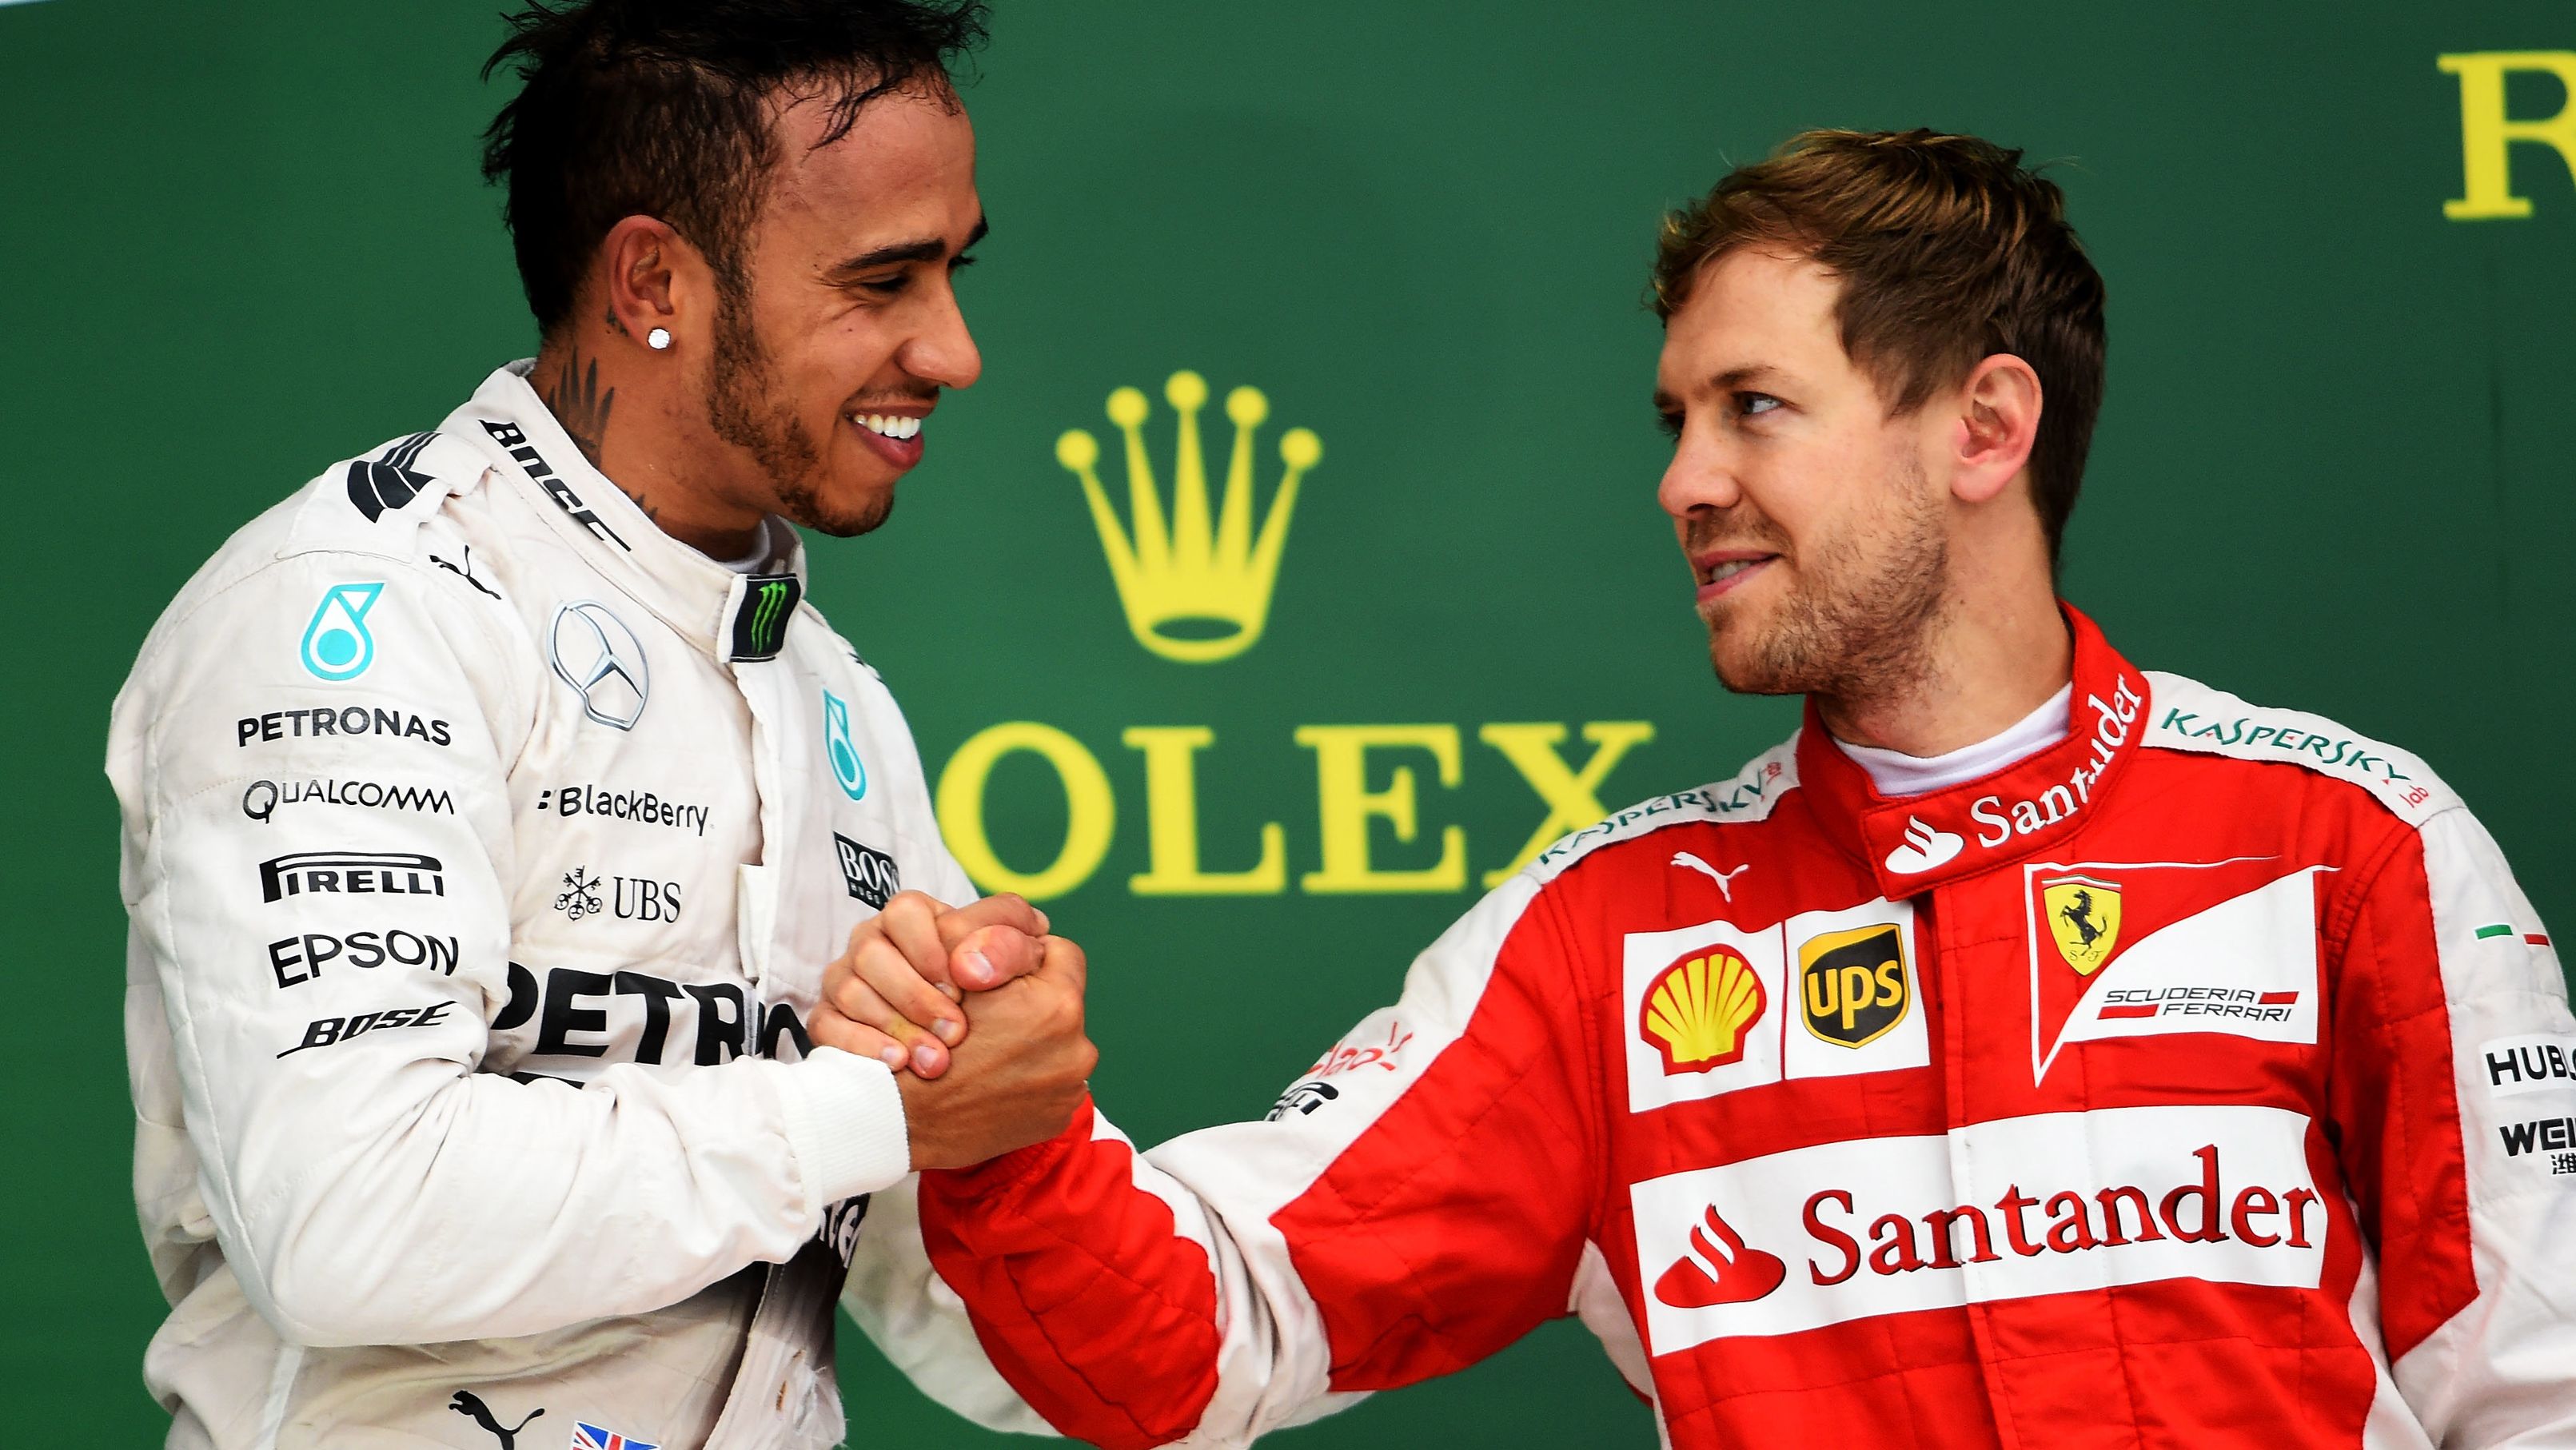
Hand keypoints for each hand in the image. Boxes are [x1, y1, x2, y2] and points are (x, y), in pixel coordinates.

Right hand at [807, 891, 1047, 1075]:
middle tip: (958, 1032)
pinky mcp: (827, 1021)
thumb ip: (1017, 944)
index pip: (907, 911)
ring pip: (847, 987)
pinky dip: (863, 1045)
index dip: (935, 948)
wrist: (948, 1086)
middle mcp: (873, 944)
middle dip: (918, 995)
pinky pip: (826, 1025)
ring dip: (896, 1024)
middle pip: (871, 950)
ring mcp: (843, 982)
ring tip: (937, 1061)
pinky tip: (899, 1064)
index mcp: (914, 920)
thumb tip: (1034, 929)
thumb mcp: (1010, 973)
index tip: (967, 986)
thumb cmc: (990, 1013)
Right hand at [895, 933, 1096, 1169]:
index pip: (1060, 953)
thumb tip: (1035, 929)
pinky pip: (1049, 1080)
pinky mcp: (1057, 1117)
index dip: (1025, 956)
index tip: (999, 969)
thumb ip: (1001, 945)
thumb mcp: (957, 973)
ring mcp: (1070, 1089)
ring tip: (987, 1047)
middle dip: (1030, 1000)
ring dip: (1028, 1040)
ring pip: (1056, 1041)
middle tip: (991, 1010)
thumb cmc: (923, 1040)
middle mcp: (1077, 1050)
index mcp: (1058, 1005)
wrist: (902, 1121)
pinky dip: (1024, 1075)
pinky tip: (991, 1076)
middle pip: (1060, 1001)